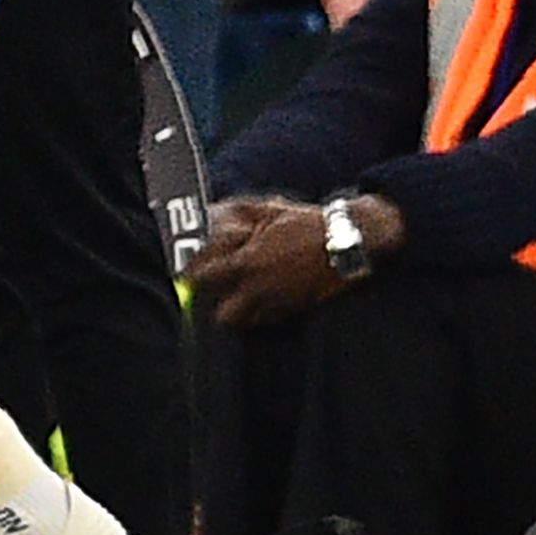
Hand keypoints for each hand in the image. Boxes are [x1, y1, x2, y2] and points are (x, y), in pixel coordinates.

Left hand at [184, 194, 341, 328]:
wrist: (346, 240)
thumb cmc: (306, 222)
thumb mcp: (269, 210)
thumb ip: (239, 216)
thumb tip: (215, 215)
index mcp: (248, 261)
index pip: (206, 278)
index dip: (195, 276)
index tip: (189, 274)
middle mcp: (260, 288)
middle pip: (224, 315)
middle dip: (217, 305)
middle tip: (216, 291)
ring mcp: (279, 302)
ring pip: (247, 323)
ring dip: (241, 312)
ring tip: (240, 298)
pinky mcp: (296, 309)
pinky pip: (269, 321)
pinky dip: (262, 314)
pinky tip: (263, 299)